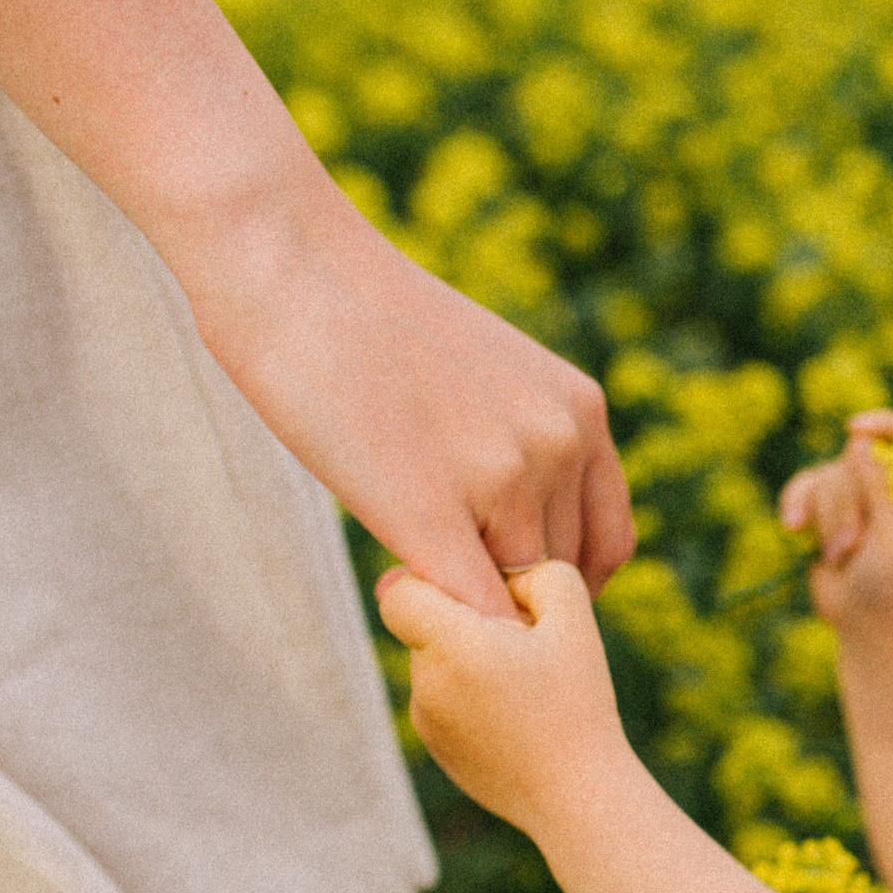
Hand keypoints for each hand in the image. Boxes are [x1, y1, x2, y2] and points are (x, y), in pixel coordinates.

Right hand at [193, 215, 632, 617]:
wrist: (288, 264)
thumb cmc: (365, 320)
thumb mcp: (485, 372)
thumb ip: (521, 441)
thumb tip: (524, 530)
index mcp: (583, 412)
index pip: (604, 545)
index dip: (554, 584)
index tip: (506, 591)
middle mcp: (560, 444)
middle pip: (552, 579)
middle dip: (503, 594)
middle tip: (448, 591)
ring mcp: (502, 478)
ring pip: (505, 600)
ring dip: (466, 610)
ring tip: (417, 585)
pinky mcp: (430, 513)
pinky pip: (467, 615)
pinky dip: (442, 628)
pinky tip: (402, 604)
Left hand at [375, 561, 631, 834]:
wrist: (579, 800)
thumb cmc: (579, 707)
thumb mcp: (576, 621)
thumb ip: (537, 573)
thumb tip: (501, 572)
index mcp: (451, 645)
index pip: (398, 590)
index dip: (432, 581)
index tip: (478, 593)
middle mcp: (426, 683)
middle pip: (422, 626)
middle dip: (463, 624)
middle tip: (523, 645)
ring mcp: (425, 721)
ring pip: (434, 665)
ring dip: (469, 662)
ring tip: (527, 688)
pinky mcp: (437, 749)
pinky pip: (444, 703)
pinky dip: (473, 700)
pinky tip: (518, 718)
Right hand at [779, 409, 892, 629]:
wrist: (866, 625)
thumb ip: (883, 488)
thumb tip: (861, 442)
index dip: (884, 423)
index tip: (856, 429)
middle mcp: (892, 485)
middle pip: (857, 457)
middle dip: (847, 504)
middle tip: (855, 546)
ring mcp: (858, 496)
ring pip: (829, 476)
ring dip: (828, 520)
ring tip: (841, 558)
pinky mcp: (826, 510)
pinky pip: (803, 487)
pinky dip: (796, 505)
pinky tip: (793, 528)